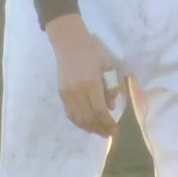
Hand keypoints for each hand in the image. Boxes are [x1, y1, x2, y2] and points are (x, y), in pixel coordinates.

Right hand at [45, 13, 120, 137]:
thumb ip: (110, 87)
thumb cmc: (92, 51)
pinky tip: (87, 124)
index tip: (115, 130)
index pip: (99, 111)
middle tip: (110, 134)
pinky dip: (79, 122)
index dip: (107, 123)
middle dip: (100, 129)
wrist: (69, 42)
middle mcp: (77, 92)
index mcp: (90, 84)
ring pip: (78, 119)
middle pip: (88, 118)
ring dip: (90, 128)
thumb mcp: (107, 65)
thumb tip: (111, 106)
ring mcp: (67, 94)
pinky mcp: (61, 94)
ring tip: (100, 132)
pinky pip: (70, 114)